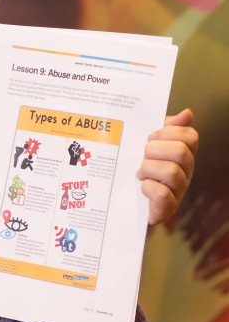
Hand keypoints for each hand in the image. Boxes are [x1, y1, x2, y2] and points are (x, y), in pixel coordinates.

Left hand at [137, 108, 197, 224]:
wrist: (130, 205)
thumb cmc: (143, 170)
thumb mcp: (151, 146)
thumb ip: (165, 129)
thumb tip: (187, 113)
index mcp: (183, 154)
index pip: (190, 136)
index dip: (169, 132)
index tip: (152, 137)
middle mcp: (186, 171)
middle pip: (180, 152)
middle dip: (155, 150)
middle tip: (143, 156)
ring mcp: (179, 190)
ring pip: (171, 172)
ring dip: (149, 169)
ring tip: (140, 173)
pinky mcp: (167, 208)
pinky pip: (162, 194)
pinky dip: (148, 187)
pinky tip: (142, 186)